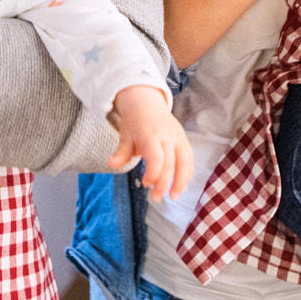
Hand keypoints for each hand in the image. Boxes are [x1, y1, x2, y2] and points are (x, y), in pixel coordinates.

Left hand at [109, 86, 193, 201]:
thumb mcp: (125, 135)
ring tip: (174, 196)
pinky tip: (181, 185)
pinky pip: (190, 158)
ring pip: (185, 161)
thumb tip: (111, 164)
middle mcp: (167, 136)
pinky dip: (187, 173)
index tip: (145, 184)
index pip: (157, 158)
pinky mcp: (184, 139)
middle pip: (171, 163)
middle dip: (164, 183)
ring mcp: (178, 137)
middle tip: (156, 198)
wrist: (147, 102)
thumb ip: (121, 152)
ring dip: (181, 181)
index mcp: (151, 135)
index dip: (153, 174)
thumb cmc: (134, 122)